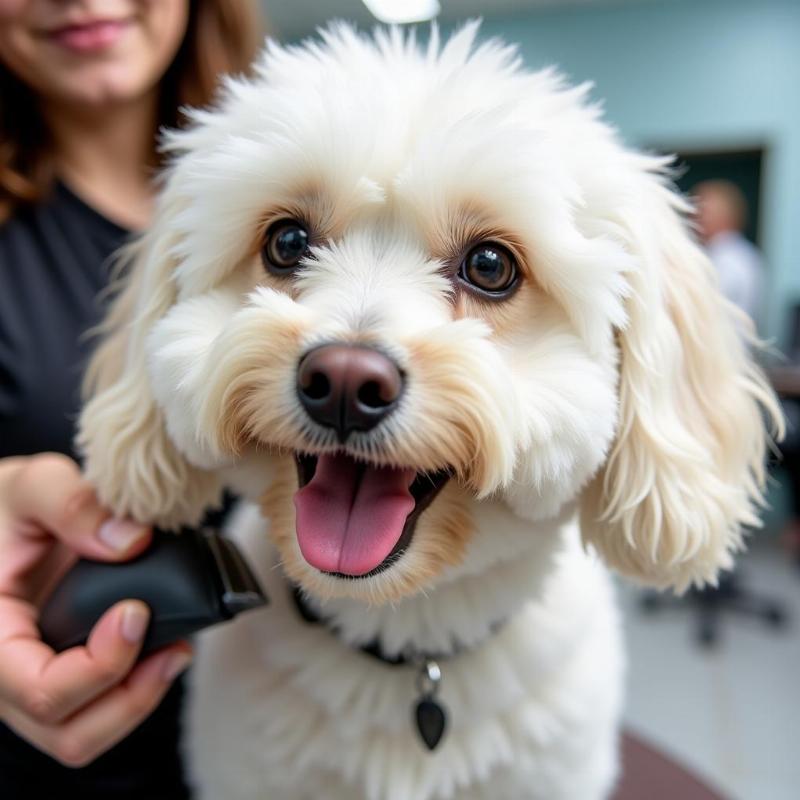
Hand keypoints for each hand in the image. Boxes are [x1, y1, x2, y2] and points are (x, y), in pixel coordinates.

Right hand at [0, 453, 191, 766]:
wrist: (7, 516)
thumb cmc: (9, 506)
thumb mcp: (31, 485)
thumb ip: (72, 505)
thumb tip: (131, 543)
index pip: (39, 690)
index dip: (97, 666)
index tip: (136, 612)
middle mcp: (5, 674)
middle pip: (67, 732)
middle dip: (129, 698)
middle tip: (174, 647)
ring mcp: (32, 682)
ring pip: (83, 737)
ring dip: (137, 703)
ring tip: (175, 652)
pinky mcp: (62, 675)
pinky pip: (95, 714)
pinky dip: (134, 693)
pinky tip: (163, 651)